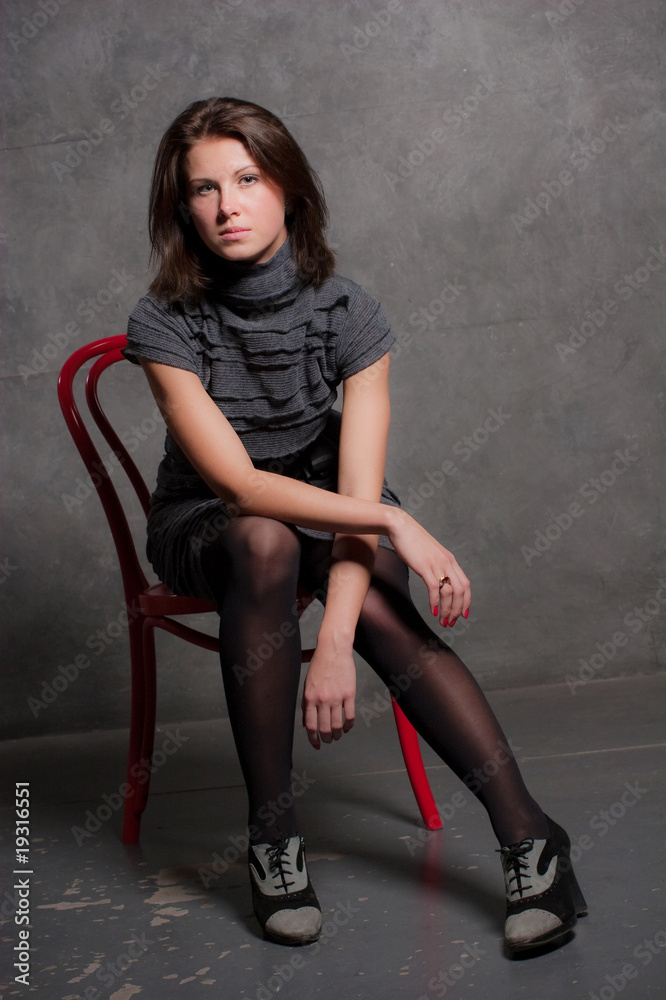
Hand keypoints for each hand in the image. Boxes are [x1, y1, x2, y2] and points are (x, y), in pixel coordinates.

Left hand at [301, 640, 355, 749]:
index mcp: (309, 697)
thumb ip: (306, 705)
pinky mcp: (350, 694)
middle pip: (324, 728)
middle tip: (328, 741)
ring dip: (338, 735)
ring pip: (337, 725)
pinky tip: (347, 728)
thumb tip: (306, 724)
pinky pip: (350, 716)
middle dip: (326, 739)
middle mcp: (322, 699)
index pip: (311, 725)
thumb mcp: (307, 684)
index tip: (316, 744)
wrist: (333, 649)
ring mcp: (337, 697)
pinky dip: (349, 726)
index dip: (313, 739)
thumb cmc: (319, 665)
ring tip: (338, 736)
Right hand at [387, 508, 470, 627]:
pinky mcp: (425, 567)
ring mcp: (437, 564)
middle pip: (462, 591)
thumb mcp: (430, 554)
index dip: (466, 601)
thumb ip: (437, 565)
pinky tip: (433, 611)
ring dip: (448, 610)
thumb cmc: (412, 541)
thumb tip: (437, 579)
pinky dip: (436, 602)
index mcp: (450, 560)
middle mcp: (448, 563)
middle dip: (458, 610)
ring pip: (450, 592)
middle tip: (452, 622)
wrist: (401, 527)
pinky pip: (435, 588)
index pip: (466, 585)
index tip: (462, 614)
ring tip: (443, 621)